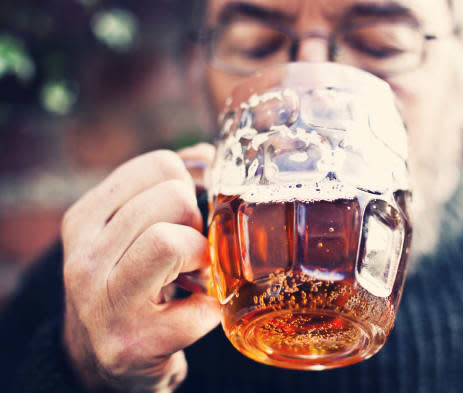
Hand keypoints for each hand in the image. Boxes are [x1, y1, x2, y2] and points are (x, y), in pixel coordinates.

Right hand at [61, 144, 219, 391]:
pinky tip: (197, 309)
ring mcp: (105, 303)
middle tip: (190, 247)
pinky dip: (212, 307)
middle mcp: (85, 258)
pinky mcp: (134, 342)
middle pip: (171, 198)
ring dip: (201, 256)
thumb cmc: (126, 284)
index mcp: (84, 220)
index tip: (185, 213)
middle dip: (196, 220)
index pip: (159, 165)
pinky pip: (198, 307)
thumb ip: (161, 189)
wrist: (100, 361)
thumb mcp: (126, 231)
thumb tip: (206, 155)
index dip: (188, 185)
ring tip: (194, 273)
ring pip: (172, 242)